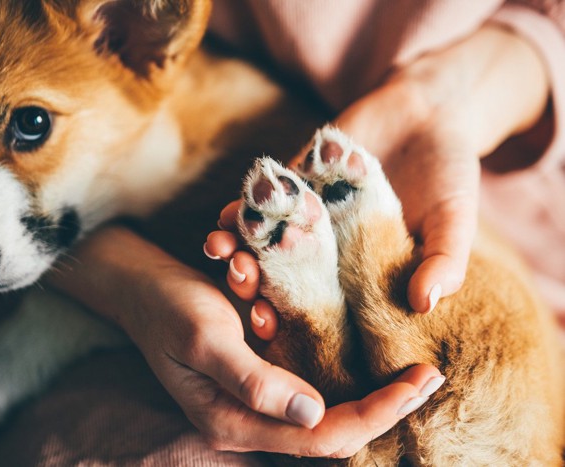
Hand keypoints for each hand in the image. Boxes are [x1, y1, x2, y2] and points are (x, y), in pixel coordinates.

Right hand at [50, 226, 442, 456]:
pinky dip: (340, 357)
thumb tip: (314, 413)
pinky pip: (311, 372)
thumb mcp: (206, 341)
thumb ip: (254, 382)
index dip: (376, 414)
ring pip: (328, 401)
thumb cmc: (168, 309)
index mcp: (236, 421)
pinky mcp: (261, 366)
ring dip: (364, 381)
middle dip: (385, 403)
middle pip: (334, 426)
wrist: (142, 284)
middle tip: (430, 373)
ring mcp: (258, 392)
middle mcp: (252, 415)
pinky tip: (364, 340)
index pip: (322, 436)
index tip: (420, 381)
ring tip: (408, 365)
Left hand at [206, 23, 548, 312]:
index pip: (325, 307)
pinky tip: (224, 216)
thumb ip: (443, 262)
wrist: (428, 111)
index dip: (297, 323)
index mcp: (362, 272)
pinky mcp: (295, 181)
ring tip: (220, 252)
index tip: (271, 330)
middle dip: (257, 286)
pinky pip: (263, 199)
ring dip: (237, 248)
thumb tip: (423, 305)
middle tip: (239, 289)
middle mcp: (329, 249)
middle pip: (283, 278)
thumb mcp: (454, 221)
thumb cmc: (449, 174)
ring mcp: (308, 215)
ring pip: (264, 242)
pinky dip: (242, 206)